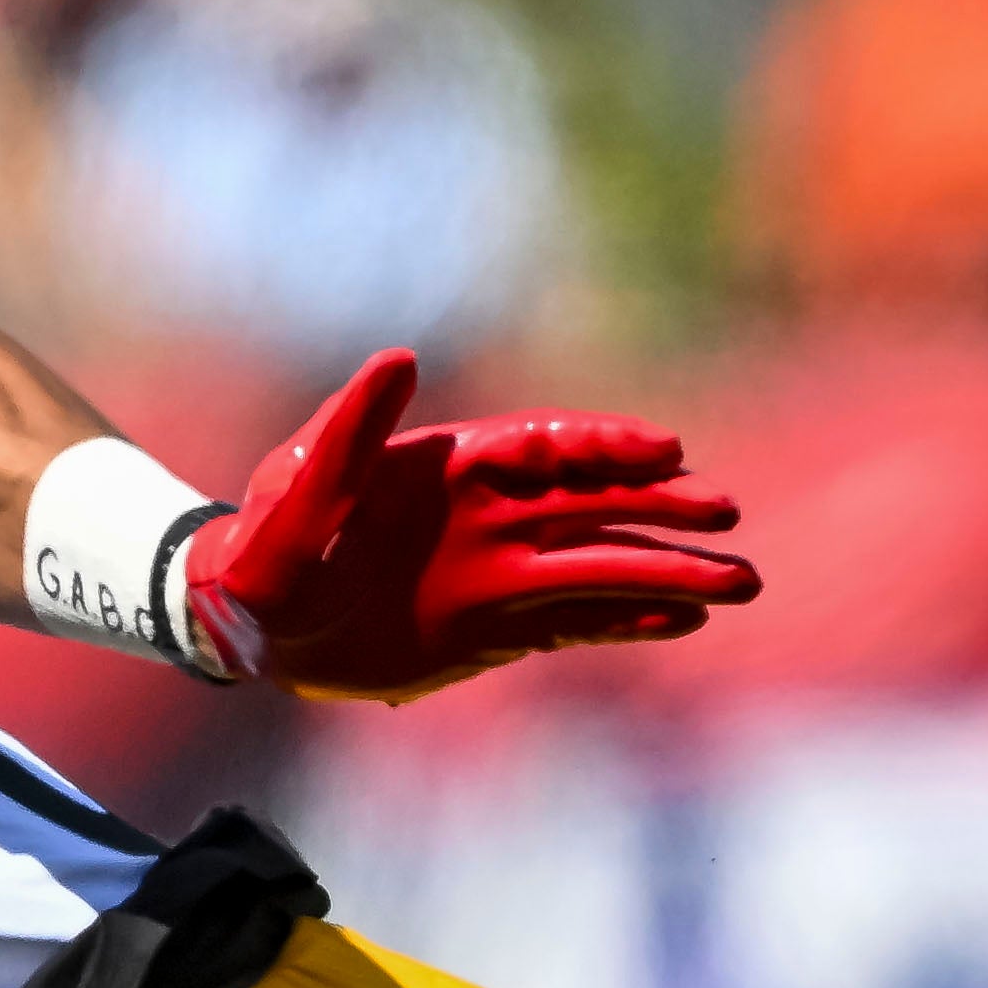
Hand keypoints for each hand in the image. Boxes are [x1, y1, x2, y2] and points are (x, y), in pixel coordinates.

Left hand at [194, 351, 755, 701]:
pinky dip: (626, 622)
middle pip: (593, 506)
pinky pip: (573, 623)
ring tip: (737, 585)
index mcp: (451, 468)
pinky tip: (681, 623)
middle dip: (662, 510)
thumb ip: (351, 427)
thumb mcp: (301, 484)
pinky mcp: (493, 630)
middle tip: (729, 518)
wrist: (250, 622)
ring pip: (598, 567)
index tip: (666, 449)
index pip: (545, 447)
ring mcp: (497, 574)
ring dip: (665, 573)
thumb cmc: (268, 542)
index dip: (605, 445)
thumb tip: (399, 357)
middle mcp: (489, 516)